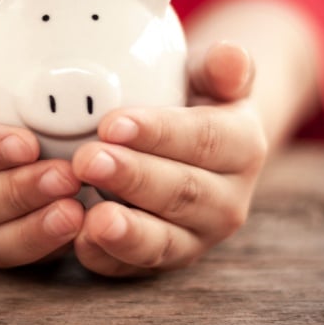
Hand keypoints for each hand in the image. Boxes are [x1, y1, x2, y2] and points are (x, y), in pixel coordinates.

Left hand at [72, 41, 267, 276]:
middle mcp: (227, 200)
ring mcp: (197, 236)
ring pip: (165, 239)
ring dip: (127, 230)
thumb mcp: (209, 76)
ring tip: (92, 216)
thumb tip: (231, 56)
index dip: (159, 133)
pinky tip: (80, 241)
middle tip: (88, 160)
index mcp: (242, 146)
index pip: (204, 139)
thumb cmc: (193, 104)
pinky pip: (137, 268)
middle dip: (134, 178)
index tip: (113, 123)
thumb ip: (221, 65)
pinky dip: (108, 258)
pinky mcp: (165, 260)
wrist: (194, 148)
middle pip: (182, 192)